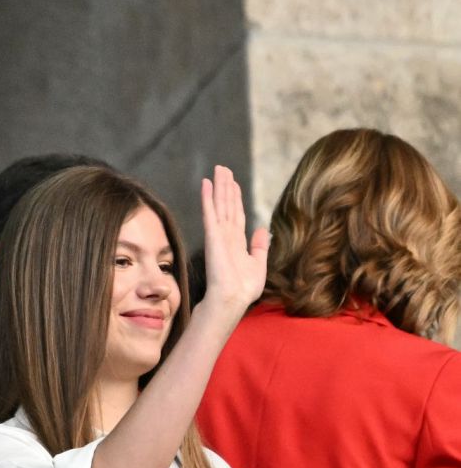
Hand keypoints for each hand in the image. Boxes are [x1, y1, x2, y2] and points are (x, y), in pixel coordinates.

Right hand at [200, 166, 268, 314]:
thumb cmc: (243, 288)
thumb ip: (259, 246)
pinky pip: (210, 212)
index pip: (236, 214)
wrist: (232, 299)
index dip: (235, 198)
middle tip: (223, 168)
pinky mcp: (212, 235)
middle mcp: (226, 235)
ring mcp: (218, 234)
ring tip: (217, 170)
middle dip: (225, 187)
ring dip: (218, 186)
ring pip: (219, 204)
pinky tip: (206, 184)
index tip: (233, 183)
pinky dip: (207, 197)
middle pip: (226, 205)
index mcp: (237, 242)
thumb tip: (262, 229)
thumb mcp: (259, 264)